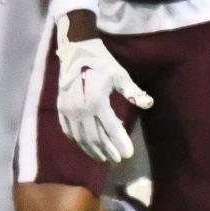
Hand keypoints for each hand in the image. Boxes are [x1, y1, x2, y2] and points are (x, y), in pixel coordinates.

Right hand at [55, 16, 152, 163]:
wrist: (75, 51)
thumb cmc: (101, 62)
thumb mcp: (119, 74)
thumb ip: (133, 91)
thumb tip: (149, 103)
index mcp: (96, 101)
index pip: (111, 129)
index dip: (120, 143)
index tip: (128, 154)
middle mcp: (80, 109)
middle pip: (95, 137)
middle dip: (107, 150)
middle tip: (118, 159)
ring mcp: (68, 111)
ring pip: (81, 138)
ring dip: (93, 150)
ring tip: (104, 157)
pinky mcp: (60, 110)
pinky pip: (69, 131)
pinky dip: (79, 141)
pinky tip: (87, 146)